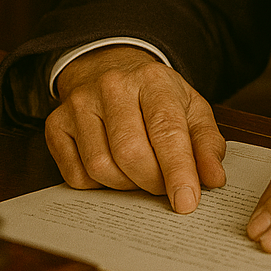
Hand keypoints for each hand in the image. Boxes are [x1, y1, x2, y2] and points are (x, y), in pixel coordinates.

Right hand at [45, 46, 226, 212]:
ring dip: (126, 185)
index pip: (166, 130)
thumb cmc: (156, 96)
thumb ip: (207, 143)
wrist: (110, 68)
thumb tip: (214, 179)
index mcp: (152, 79)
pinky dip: (99, 185)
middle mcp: (112, 87)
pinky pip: (76, 176)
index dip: (178, 171)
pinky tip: (113, 168)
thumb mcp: (191, 108)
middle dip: (152, 182)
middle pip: (131, 153)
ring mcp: (78, 104)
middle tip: (165, 187)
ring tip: (140, 173)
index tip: (187, 202)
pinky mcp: (56, 125)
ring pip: (101, 168)